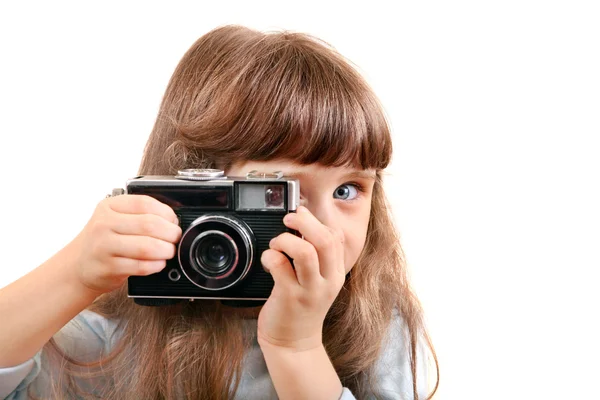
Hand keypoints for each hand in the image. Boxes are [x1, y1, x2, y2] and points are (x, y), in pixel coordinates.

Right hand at [69, 194, 181, 294]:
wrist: (79, 264)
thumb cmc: (104, 239)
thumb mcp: (115, 218)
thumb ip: (140, 214)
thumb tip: (173, 220)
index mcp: (109, 206)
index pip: (145, 203)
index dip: (166, 213)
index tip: (174, 221)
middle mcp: (104, 224)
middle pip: (149, 225)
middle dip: (170, 233)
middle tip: (175, 238)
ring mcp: (104, 246)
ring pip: (147, 247)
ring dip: (166, 250)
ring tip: (169, 251)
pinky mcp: (108, 267)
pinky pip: (141, 266)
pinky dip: (156, 265)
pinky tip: (158, 263)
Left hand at [257, 206, 345, 350]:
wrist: (293, 343)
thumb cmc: (300, 307)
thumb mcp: (318, 280)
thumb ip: (316, 253)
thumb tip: (305, 217)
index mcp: (335, 274)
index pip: (336, 238)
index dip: (317, 221)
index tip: (301, 215)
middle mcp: (326, 282)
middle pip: (325, 240)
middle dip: (304, 222)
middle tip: (288, 220)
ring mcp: (309, 291)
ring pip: (305, 252)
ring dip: (286, 240)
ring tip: (277, 244)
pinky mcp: (289, 297)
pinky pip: (280, 265)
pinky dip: (270, 255)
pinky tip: (267, 260)